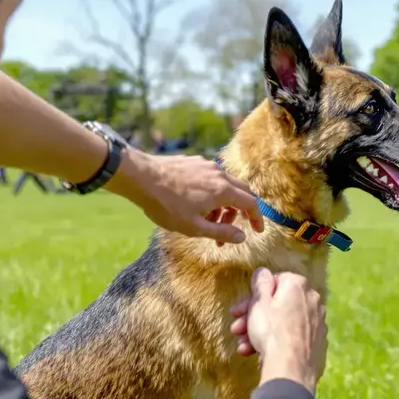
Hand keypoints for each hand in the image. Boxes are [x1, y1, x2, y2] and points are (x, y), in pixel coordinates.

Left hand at [114, 151, 264, 243]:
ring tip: (206, 221)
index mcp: (223, 190)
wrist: (140, 178)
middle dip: (239, 212)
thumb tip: (242, 237)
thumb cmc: (166, 205)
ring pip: (224, 185)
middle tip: (229, 229)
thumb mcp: (195, 227)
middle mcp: (219, 174)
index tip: (257, 230)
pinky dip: (211, 193)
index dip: (257, 218)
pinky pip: (210, 178)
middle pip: (241, 192)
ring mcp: (206, 165)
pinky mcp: (193, 162)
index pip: (251, 203)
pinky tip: (194, 204)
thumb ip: (222, 233)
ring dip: (222, 204)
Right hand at [230, 268, 327, 392]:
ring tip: (243, 346)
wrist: (291, 368)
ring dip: (260, 332)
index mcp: (298, 285)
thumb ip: (260, 284)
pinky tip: (259, 353)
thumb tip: (262, 272)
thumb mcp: (259, 303)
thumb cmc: (272, 332)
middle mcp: (312, 300)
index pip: (274, 282)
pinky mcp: (317, 342)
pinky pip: (292, 337)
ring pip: (283, 322)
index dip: (252, 297)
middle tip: (236, 329)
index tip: (238, 311)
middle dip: (253, 317)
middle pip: (277, 304)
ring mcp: (317, 322)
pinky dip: (277, 342)